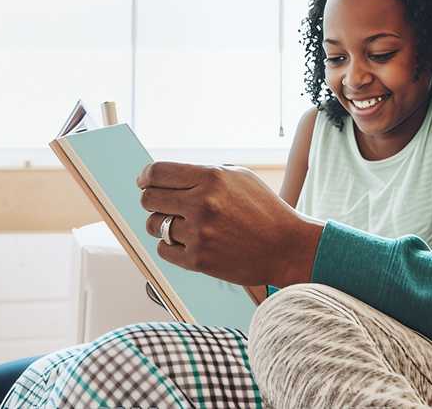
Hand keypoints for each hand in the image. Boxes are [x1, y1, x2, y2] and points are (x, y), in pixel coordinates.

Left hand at [138, 162, 323, 286]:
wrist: (287, 247)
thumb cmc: (265, 210)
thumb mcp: (241, 178)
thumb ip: (206, 173)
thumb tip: (167, 175)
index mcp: (212, 178)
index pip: (158, 173)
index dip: (146, 177)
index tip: (145, 182)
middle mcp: (202, 203)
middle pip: (149, 199)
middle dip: (153, 201)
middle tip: (166, 205)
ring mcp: (198, 233)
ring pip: (154, 225)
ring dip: (163, 225)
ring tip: (185, 226)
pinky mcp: (197, 259)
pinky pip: (163, 249)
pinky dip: (172, 247)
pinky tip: (192, 243)